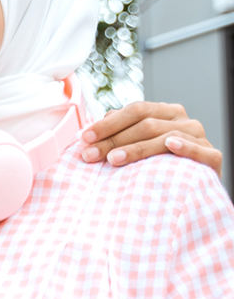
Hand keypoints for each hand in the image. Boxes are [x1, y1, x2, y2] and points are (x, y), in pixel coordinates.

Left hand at [83, 100, 221, 170]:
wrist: (192, 188)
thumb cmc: (159, 165)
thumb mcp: (139, 145)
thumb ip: (121, 133)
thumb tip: (91, 129)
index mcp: (166, 112)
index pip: (136, 110)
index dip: (109, 123)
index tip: (85, 138)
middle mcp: (184, 121)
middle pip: (146, 124)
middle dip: (114, 139)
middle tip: (90, 155)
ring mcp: (200, 137)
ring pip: (166, 136)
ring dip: (137, 147)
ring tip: (113, 159)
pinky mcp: (213, 157)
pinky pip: (200, 150)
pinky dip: (185, 147)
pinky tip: (170, 146)